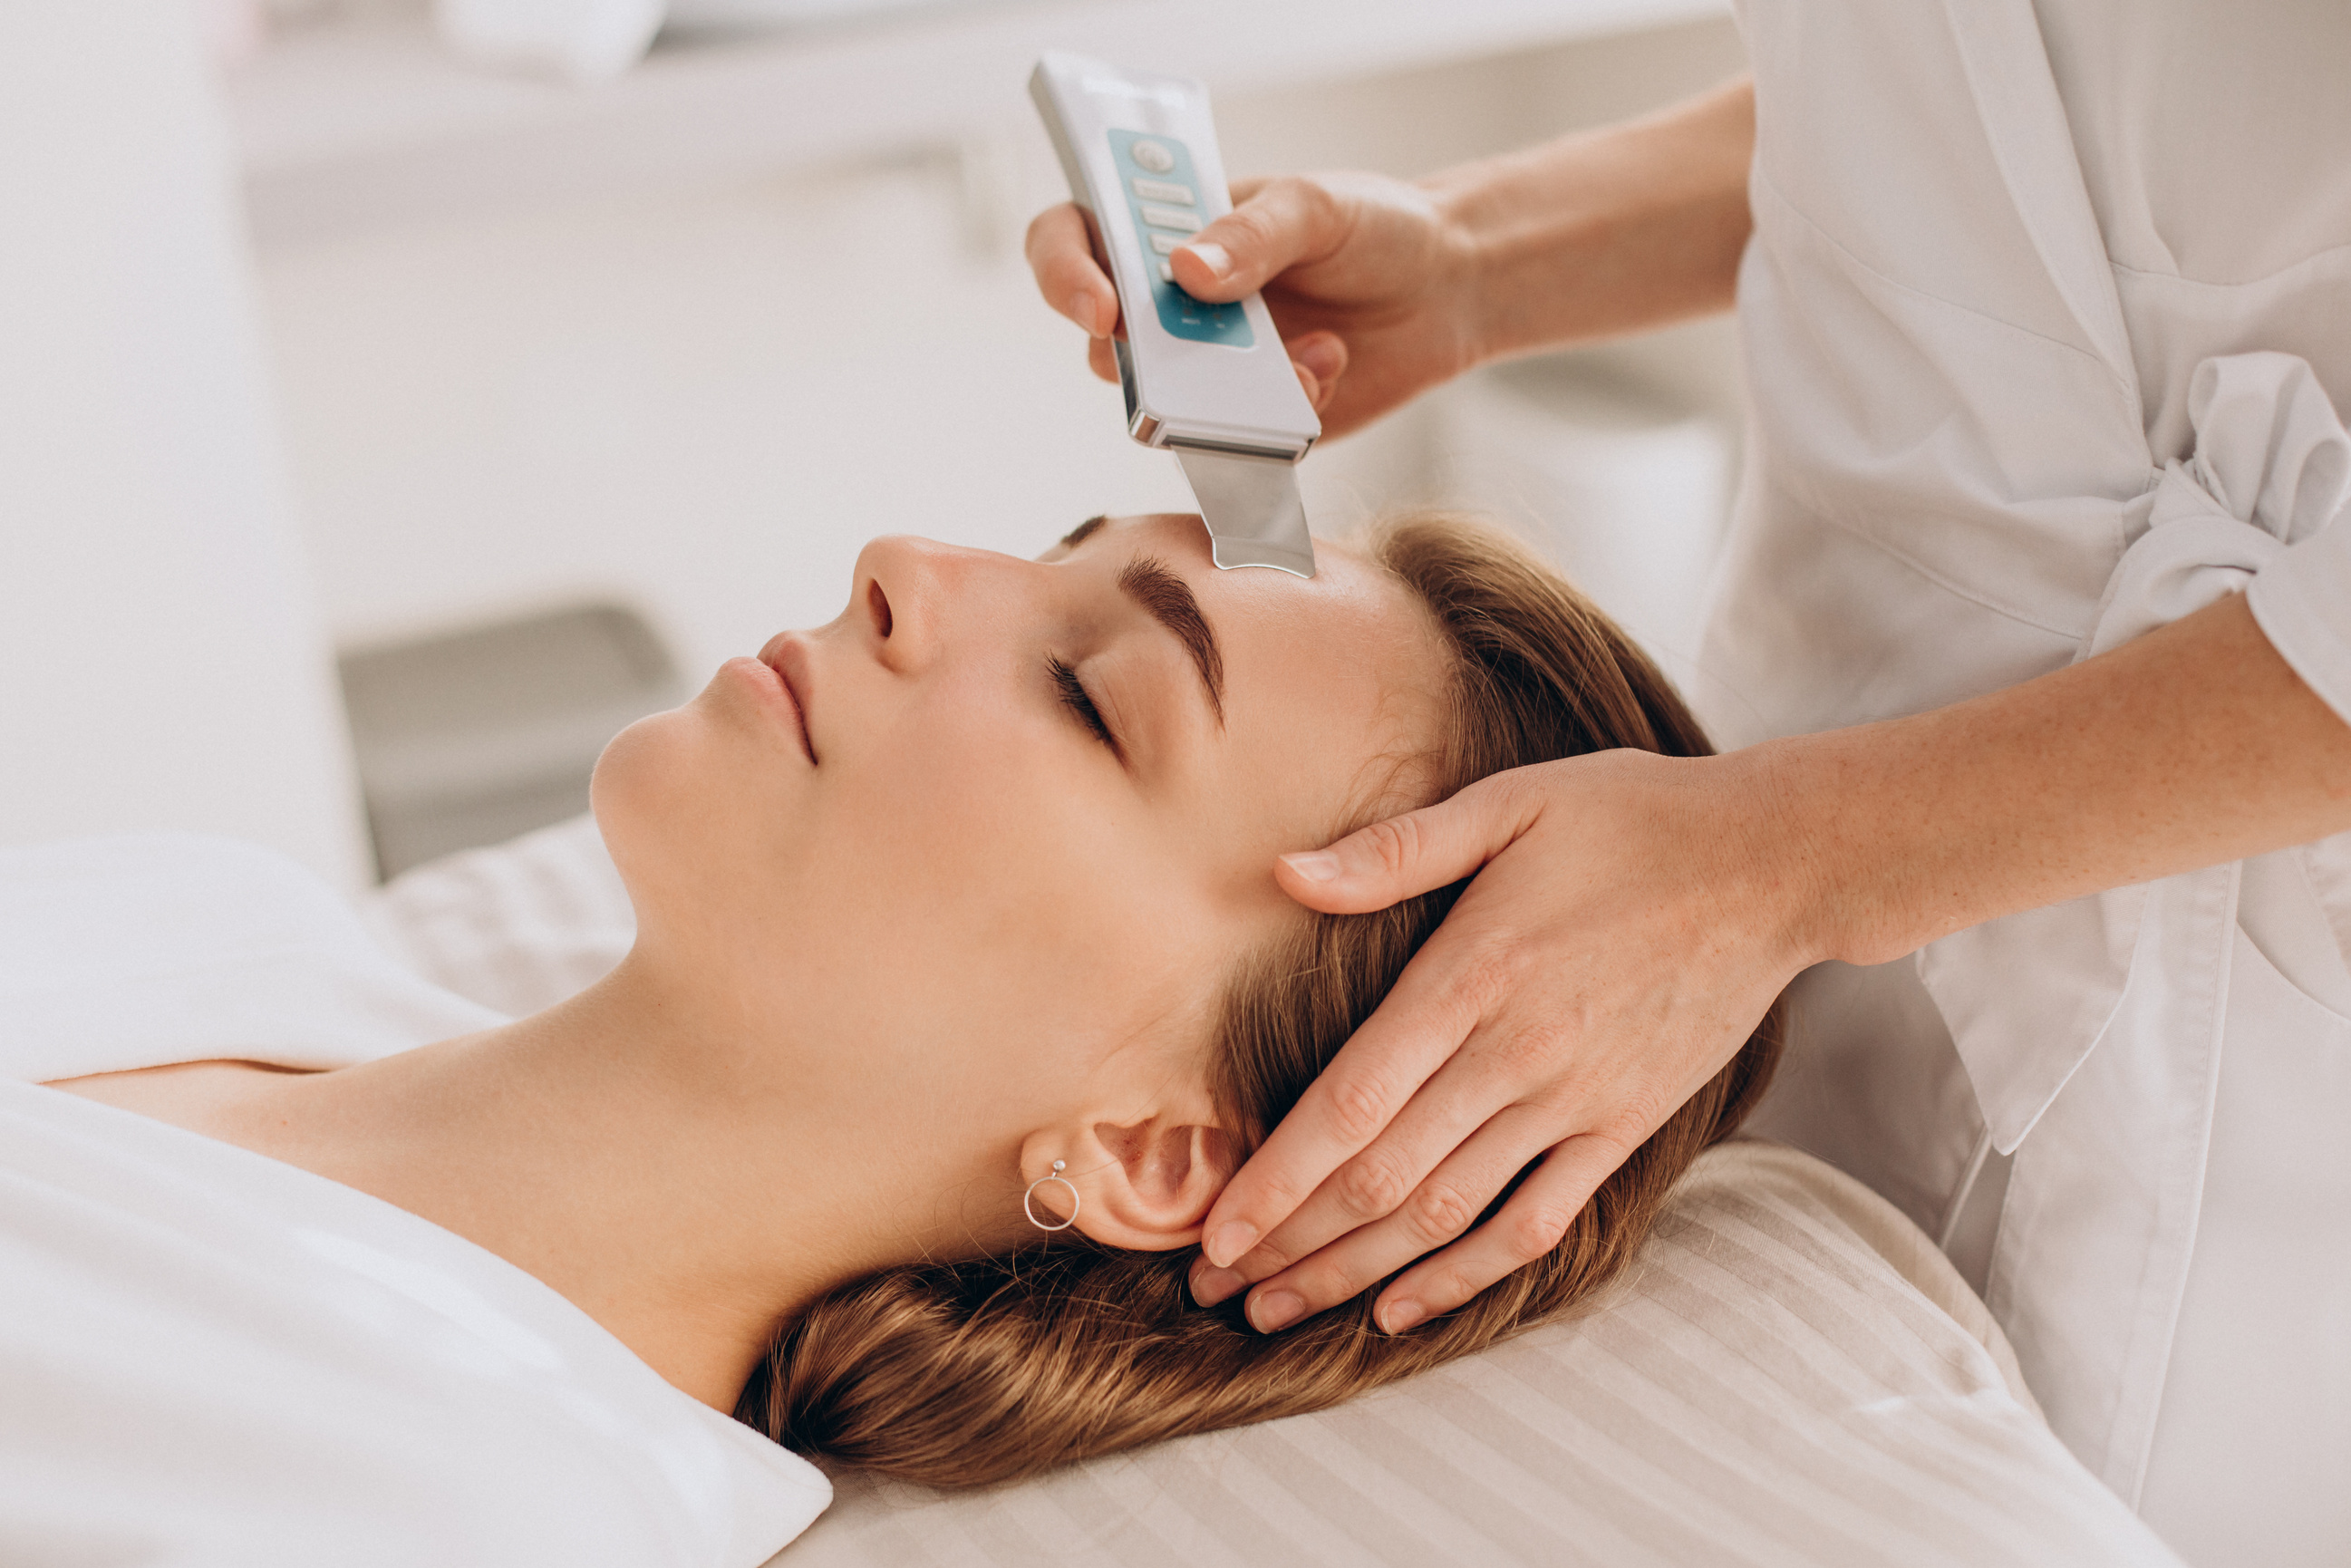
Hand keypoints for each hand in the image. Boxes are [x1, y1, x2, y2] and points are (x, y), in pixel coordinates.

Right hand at [1022, 170, 1483, 438]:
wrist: (1448, 289)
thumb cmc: (1375, 226)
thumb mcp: (1316, 206)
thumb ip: (1252, 234)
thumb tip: (1186, 271)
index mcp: (1164, 231)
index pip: (1072, 241)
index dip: (1063, 274)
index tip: (1102, 307)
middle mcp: (1169, 305)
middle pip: (1107, 345)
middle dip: (1153, 358)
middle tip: (1211, 349)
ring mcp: (1206, 370)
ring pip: (1169, 408)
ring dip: (1227, 392)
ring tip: (1307, 354)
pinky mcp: (1249, 423)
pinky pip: (1235, 443)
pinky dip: (1282, 413)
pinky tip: (1330, 364)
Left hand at [1190, 747, 1818, 1333]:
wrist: (1777, 863)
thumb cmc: (1632, 818)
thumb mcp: (1510, 802)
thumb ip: (1393, 850)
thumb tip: (1283, 873)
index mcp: (1473, 976)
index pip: (1350, 1103)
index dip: (1276, 1179)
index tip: (1212, 1231)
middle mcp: (1516, 1055)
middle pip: (1381, 1178)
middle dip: (1289, 1244)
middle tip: (1213, 1288)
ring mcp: (1574, 1102)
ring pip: (1446, 1214)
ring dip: (1355, 1272)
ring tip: (1280, 1311)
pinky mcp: (1623, 1128)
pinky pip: (1535, 1224)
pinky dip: (1465, 1277)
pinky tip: (1402, 1308)